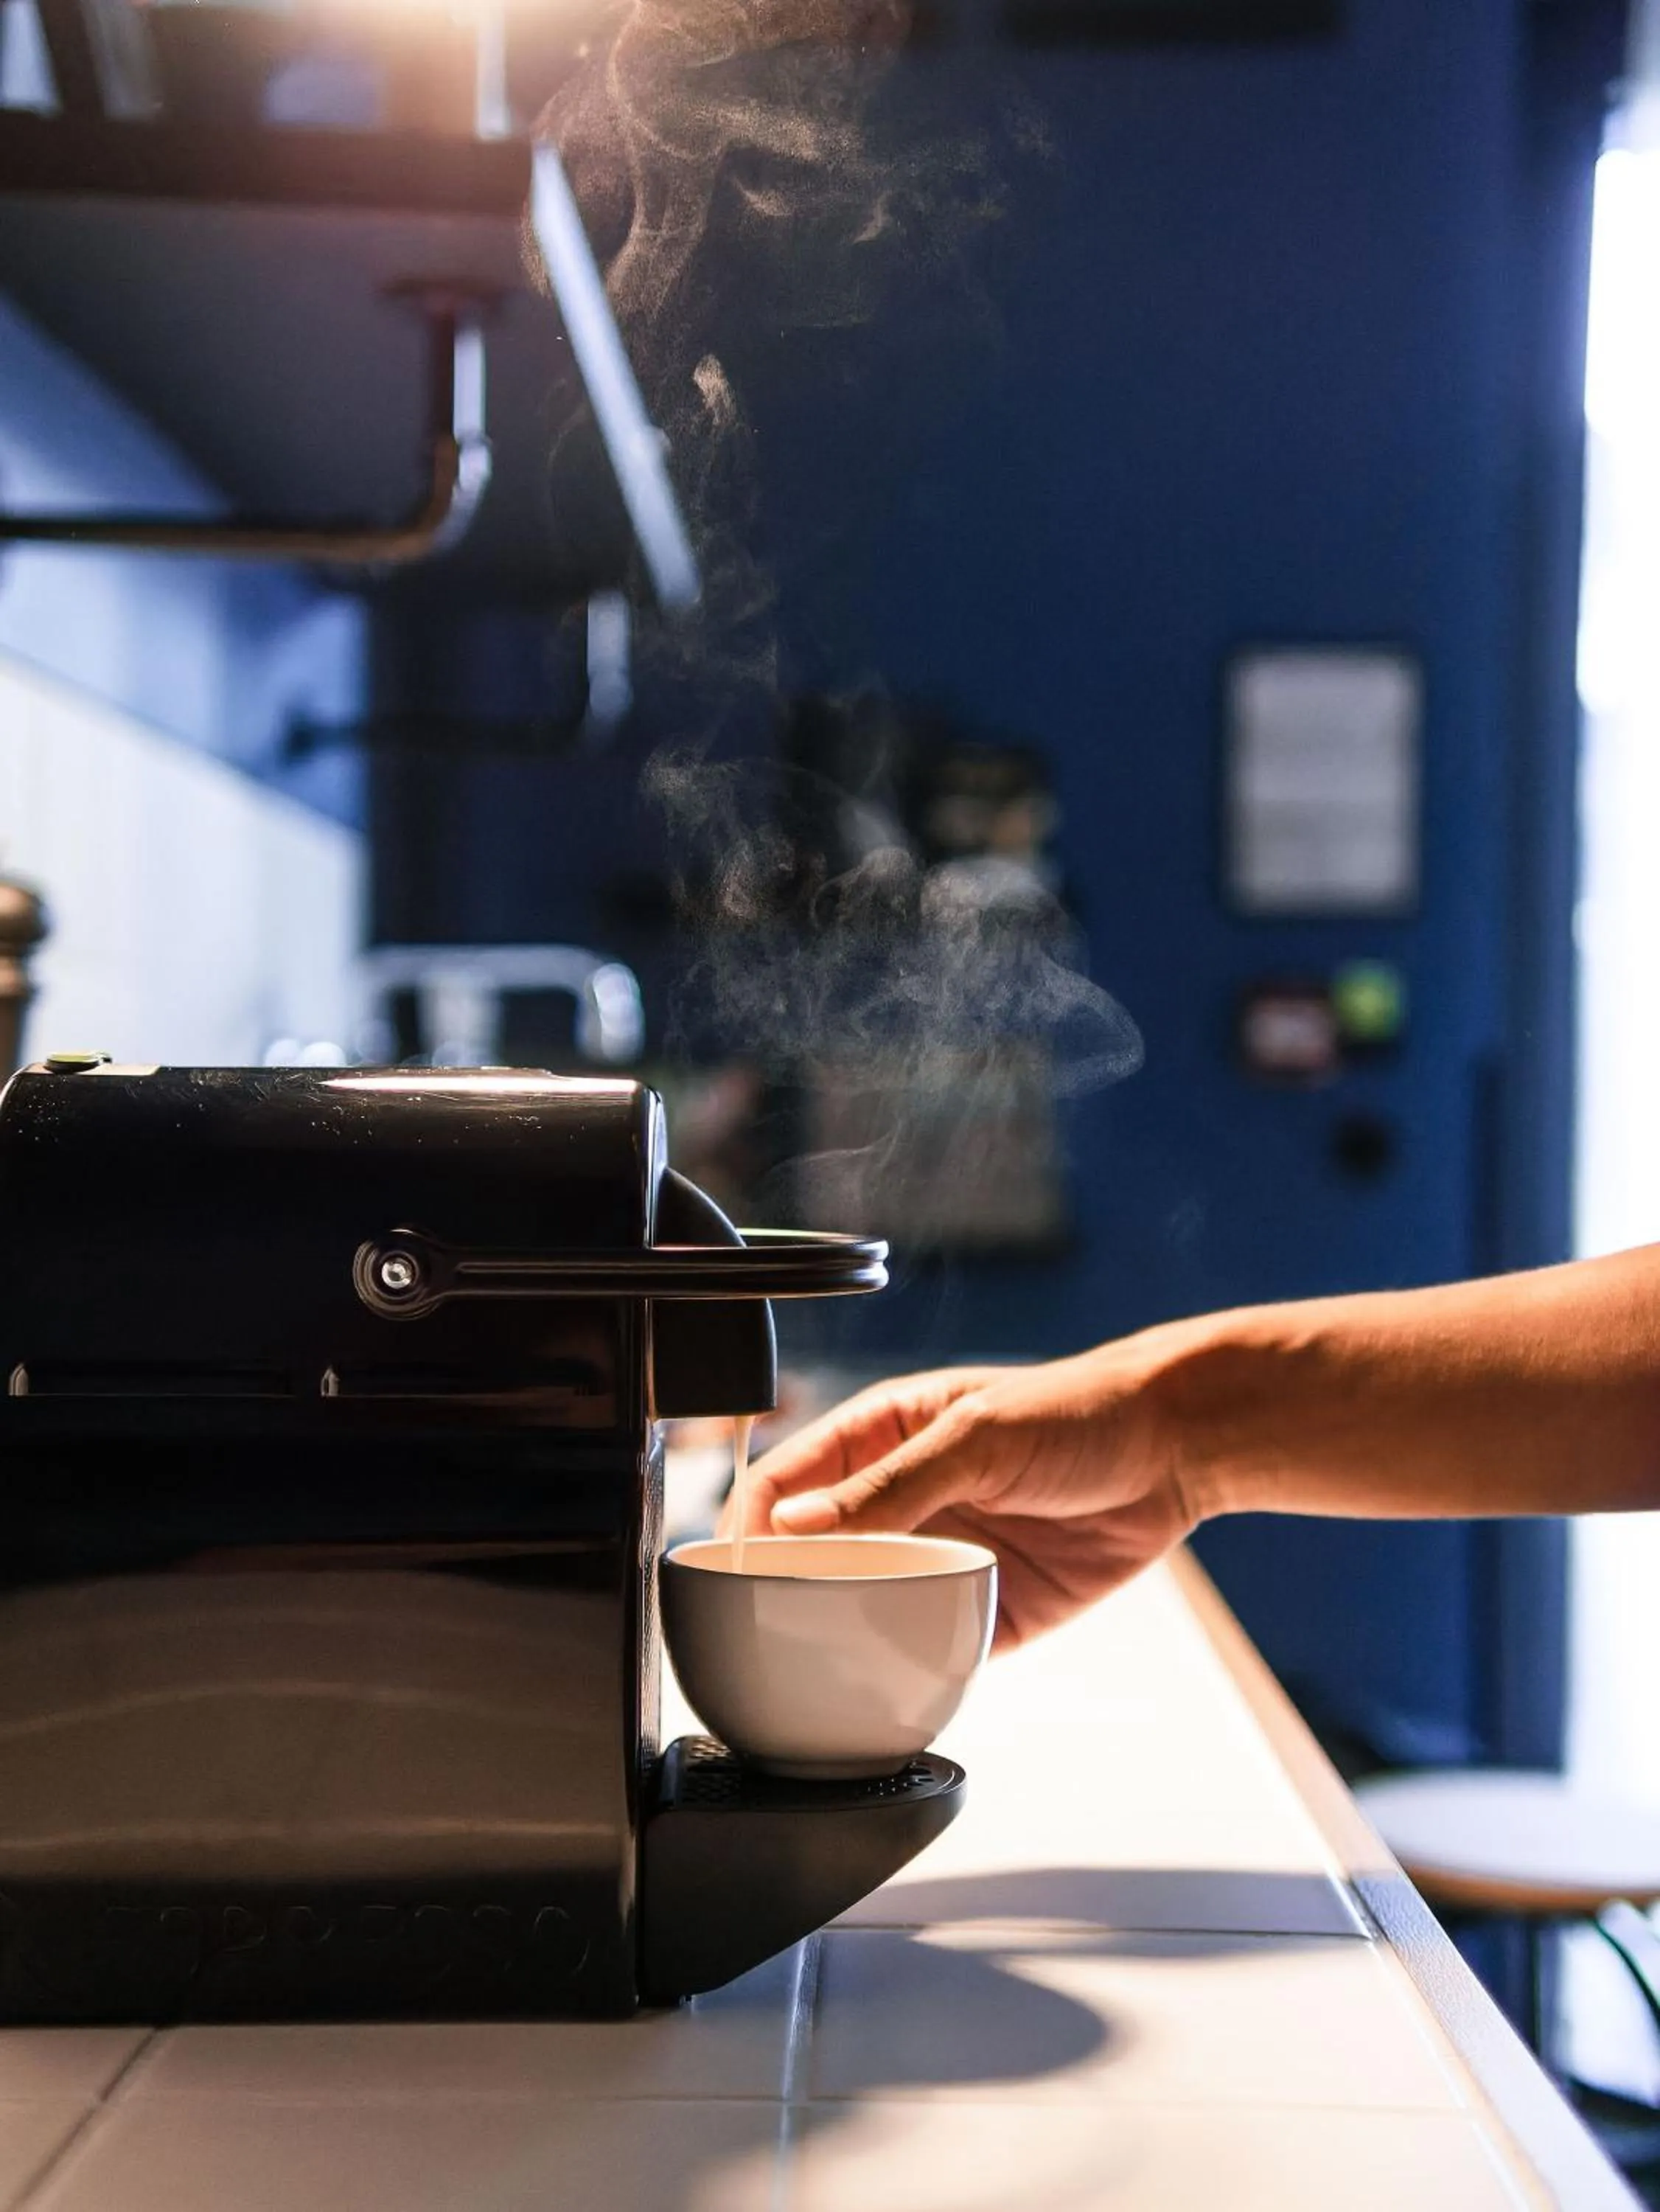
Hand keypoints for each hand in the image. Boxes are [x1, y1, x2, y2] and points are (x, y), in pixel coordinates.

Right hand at [729, 1346, 1199, 1650]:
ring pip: (863, 1609)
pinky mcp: (987, 1609)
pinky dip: (907, 1670)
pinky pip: (929, 1649)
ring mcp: (940, 1557)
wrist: (1179, 1449)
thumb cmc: (1080, 1411)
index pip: (785, 1483)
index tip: (727, 1574)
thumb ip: (889, 1483)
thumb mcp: (977, 1435)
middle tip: (753, 1638)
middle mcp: (900, 1502)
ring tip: (807, 1678)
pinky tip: (884, 1691)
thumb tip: (795, 1525)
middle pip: (814, 1556)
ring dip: (840, 1637)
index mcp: (880, 1438)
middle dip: (781, 1595)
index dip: (746, 1526)